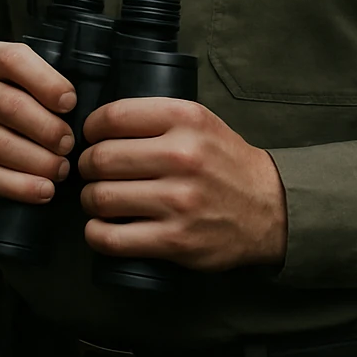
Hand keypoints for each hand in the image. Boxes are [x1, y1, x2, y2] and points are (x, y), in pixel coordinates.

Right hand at [0, 42, 76, 203]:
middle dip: (46, 129)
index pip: (14, 61)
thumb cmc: (27, 99)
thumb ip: (56, 86)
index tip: (71, 104)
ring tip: (61, 170)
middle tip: (70, 146)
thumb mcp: (38, 79)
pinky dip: (18, 186)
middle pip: (8, 106)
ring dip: (35, 161)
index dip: (46, 83)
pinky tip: (43, 191)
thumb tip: (85, 110)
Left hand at [77, 98, 286, 271]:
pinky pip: (111, 238)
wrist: (270, 208)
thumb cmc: (226, 163)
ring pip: (100, 197)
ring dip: (90, 200)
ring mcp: (178, 201)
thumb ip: (157, 117)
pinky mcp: (175, 239)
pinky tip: (102, 227)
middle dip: (86, 166)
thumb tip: (100, 125)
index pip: (113, 117)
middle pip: (100, 158)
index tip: (92, 137)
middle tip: (92, 172)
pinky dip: (96, 233)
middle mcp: (182, 156)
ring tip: (100, 199)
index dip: (91, 128)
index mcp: (185, 119)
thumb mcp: (201, 122)